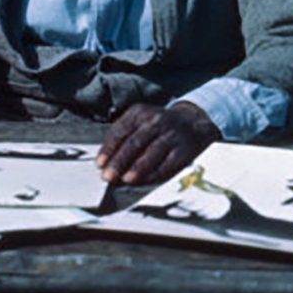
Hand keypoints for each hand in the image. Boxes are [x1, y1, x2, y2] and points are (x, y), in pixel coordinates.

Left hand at [97, 102, 220, 184]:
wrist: (192, 121)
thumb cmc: (158, 125)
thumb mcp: (140, 120)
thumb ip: (123, 135)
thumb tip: (106, 160)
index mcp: (140, 113)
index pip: (120, 131)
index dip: (109, 149)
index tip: (100, 164)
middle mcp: (156, 121)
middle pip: (134, 143)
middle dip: (119, 161)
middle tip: (109, 176)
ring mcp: (171, 134)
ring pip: (152, 152)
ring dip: (137, 167)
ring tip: (126, 179)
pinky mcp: (183, 148)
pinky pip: (167, 162)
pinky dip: (155, 173)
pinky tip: (144, 180)